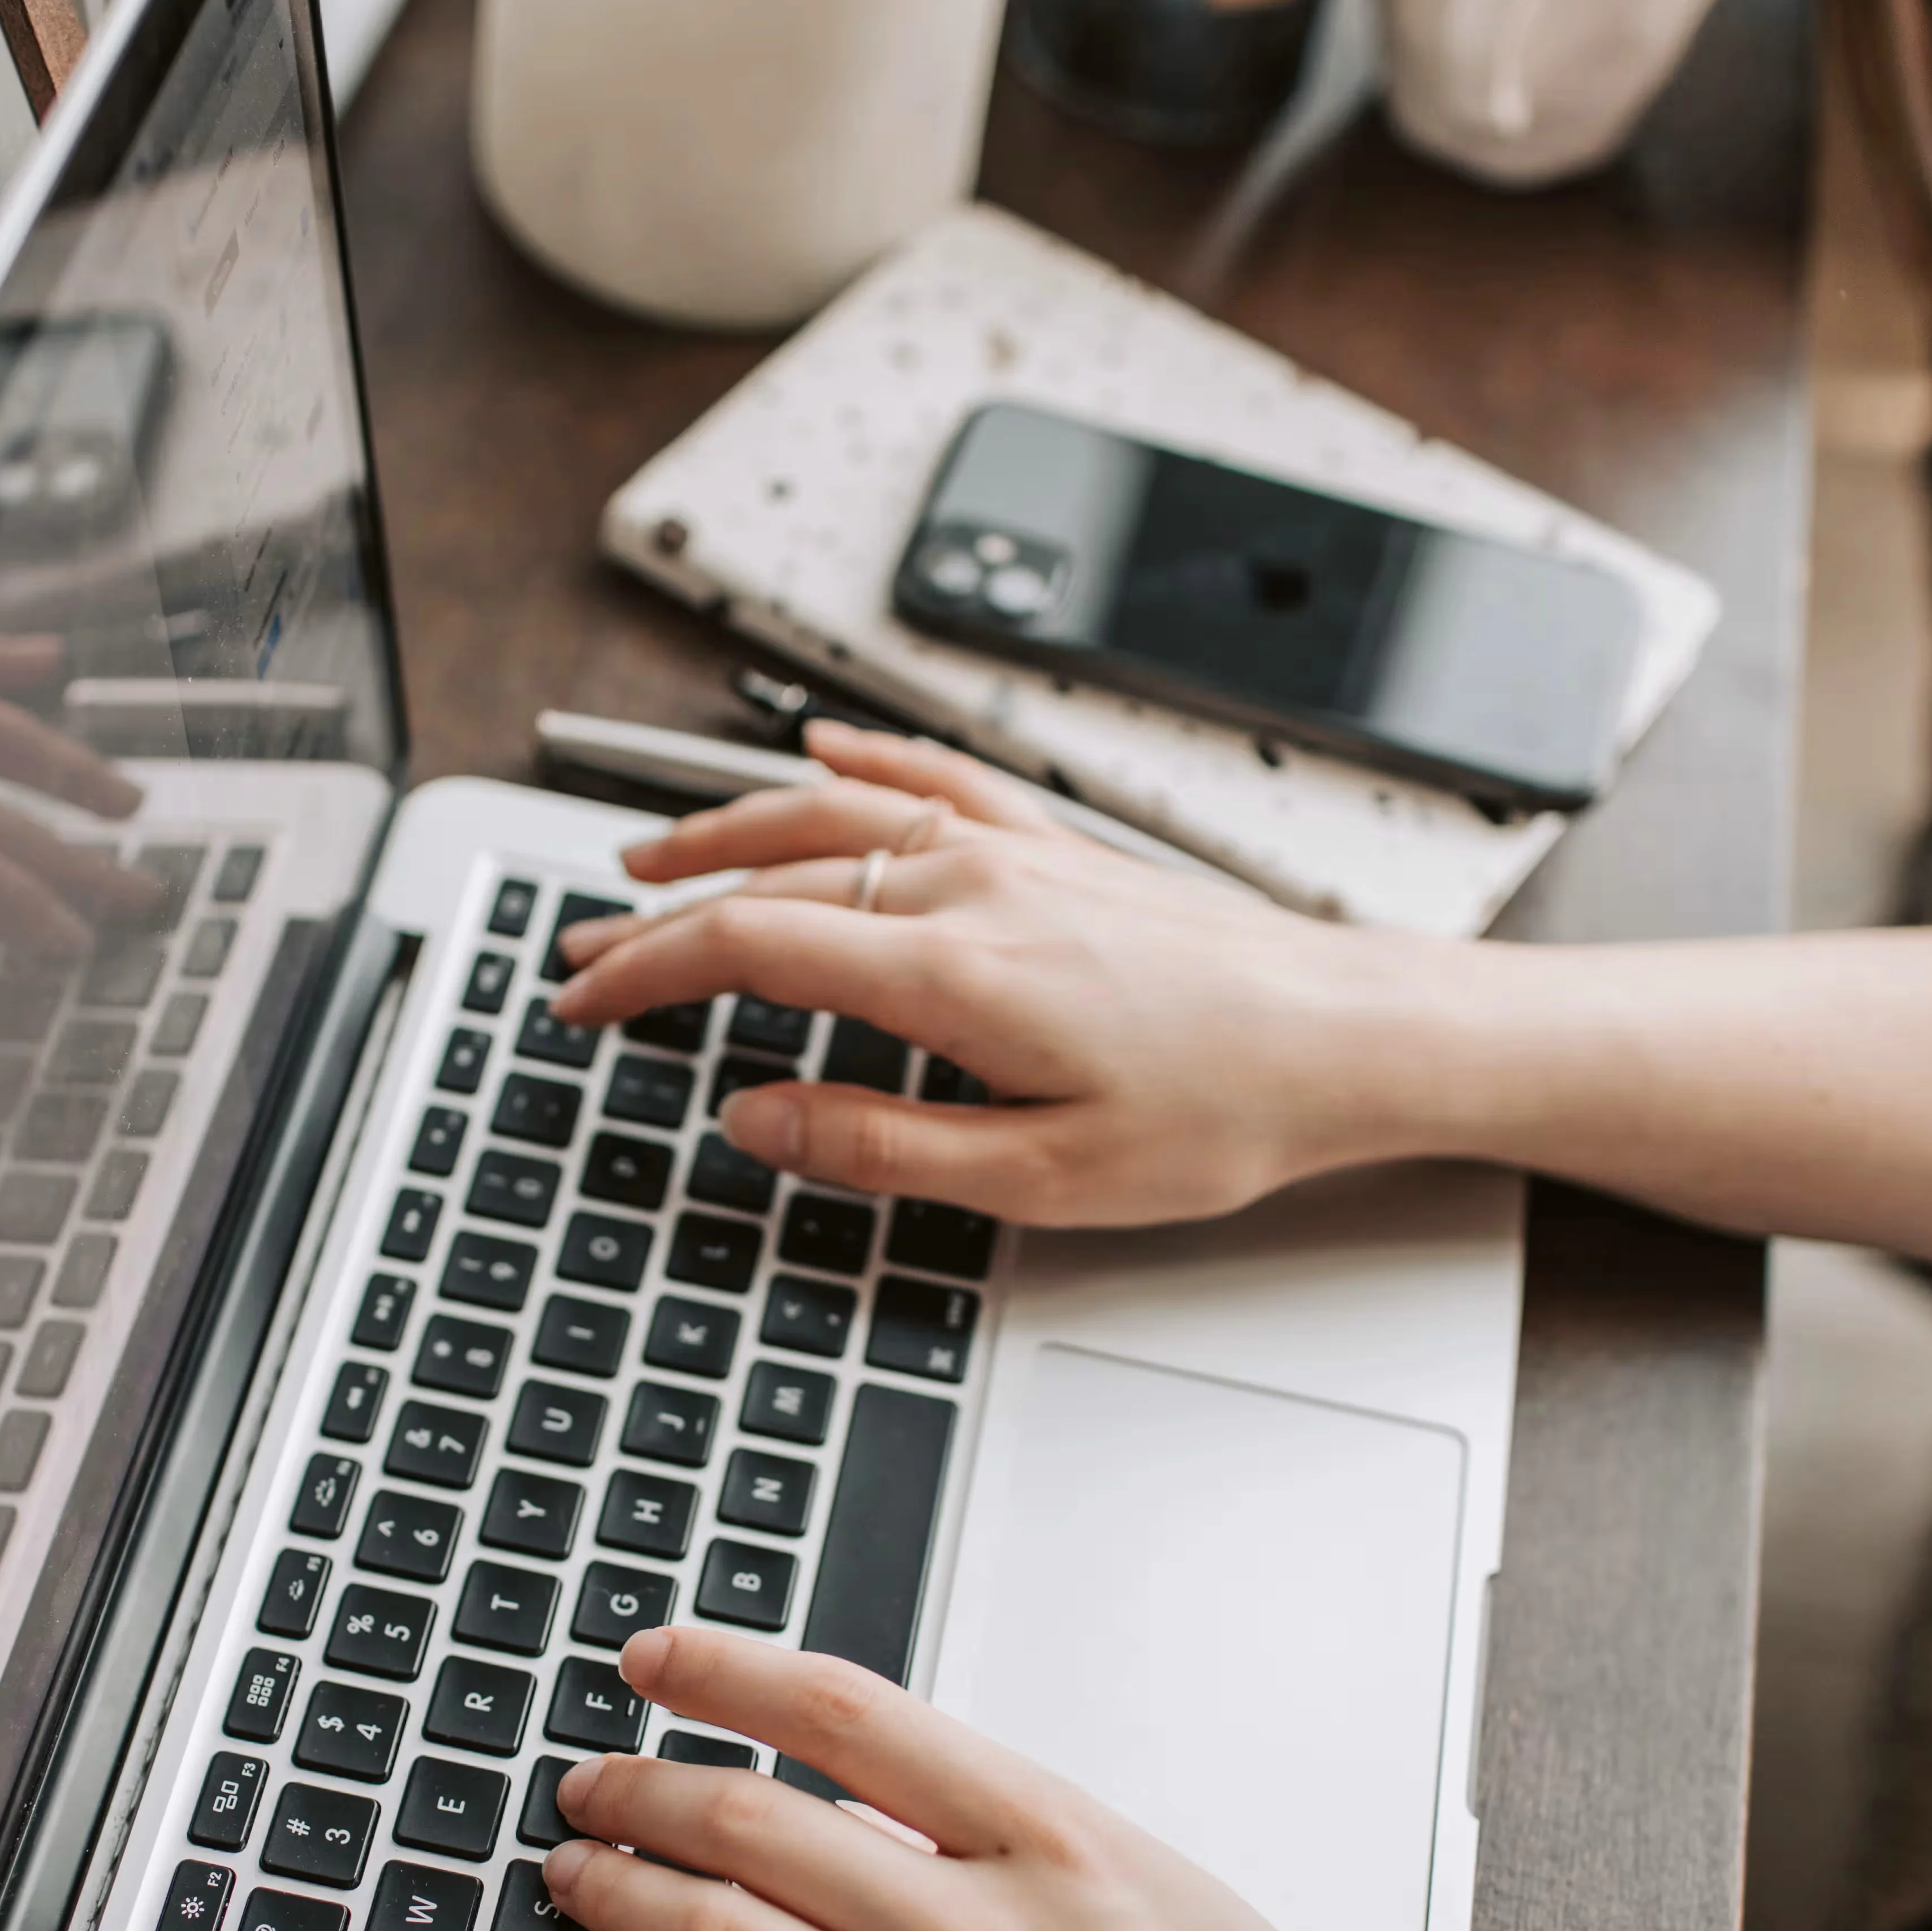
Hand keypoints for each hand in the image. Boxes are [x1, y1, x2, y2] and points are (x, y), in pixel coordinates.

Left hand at [542, 1625, 1464, 1930]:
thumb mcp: (1171, 1895)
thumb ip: (1029, 1840)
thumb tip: (898, 1791)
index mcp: (1056, 1852)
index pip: (847, 1715)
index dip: (725, 1672)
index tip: (656, 1662)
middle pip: (752, 1824)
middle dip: (641, 1789)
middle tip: (593, 1785)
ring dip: (619, 1901)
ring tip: (579, 1881)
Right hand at [550, 721, 1466, 1229]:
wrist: (1350, 1038)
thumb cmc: (1224, 1112)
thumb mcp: (1040, 1177)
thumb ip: (881, 1144)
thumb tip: (758, 1119)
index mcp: (955, 972)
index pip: (751, 950)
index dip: (646, 973)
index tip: (581, 1001)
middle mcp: (975, 888)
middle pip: (774, 877)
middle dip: (660, 916)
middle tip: (585, 955)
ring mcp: (1019, 855)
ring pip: (837, 818)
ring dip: (730, 832)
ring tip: (651, 861)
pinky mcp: (1062, 849)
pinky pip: (939, 781)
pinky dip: (865, 763)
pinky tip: (820, 754)